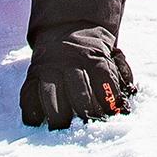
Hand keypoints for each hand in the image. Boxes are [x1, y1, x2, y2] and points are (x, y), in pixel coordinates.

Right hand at [21, 29, 136, 129]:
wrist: (65, 29)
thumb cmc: (92, 51)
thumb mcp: (109, 53)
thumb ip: (120, 72)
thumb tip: (128, 96)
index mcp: (93, 54)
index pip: (103, 76)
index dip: (108, 97)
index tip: (111, 114)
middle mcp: (69, 60)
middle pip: (77, 88)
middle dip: (84, 109)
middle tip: (87, 124)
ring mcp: (49, 67)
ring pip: (51, 92)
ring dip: (57, 113)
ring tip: (62, 127)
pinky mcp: (32, 75)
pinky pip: (28, 94)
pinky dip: (31, 110)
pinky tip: (38, 122)